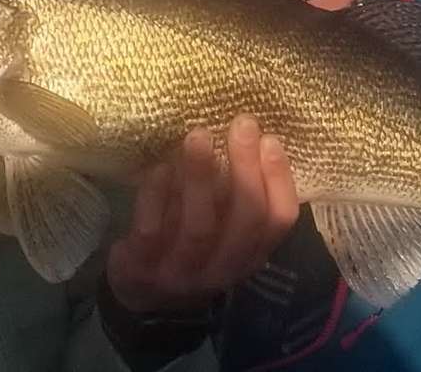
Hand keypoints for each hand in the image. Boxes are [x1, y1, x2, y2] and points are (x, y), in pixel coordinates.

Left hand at [106, 115, 299, 312]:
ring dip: (201, 177)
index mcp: (250, 254)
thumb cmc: (190, 244)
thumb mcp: (221, 227)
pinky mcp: (143, 269)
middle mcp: (223, 269)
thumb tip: (246, 135)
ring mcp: (182, 273)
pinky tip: (160, 167)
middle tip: (242, 125)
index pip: (279, 221)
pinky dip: (158, 195)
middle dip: (246, 168)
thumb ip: (235, 193)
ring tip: (199, 136)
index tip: (270, 139)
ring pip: (200, 227)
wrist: (141, 294)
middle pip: (245, 220)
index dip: (279, 179)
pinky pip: (153, 230)